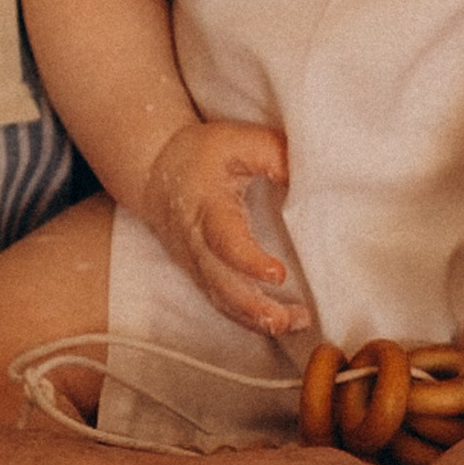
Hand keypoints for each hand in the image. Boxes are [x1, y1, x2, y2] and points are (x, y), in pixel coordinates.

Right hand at [140, 120, 306, 333]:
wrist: (155, 172)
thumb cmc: (202, 156)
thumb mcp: (237, 141)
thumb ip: (273, 154)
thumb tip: (308, 177)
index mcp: (207, 207)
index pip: (225, 239)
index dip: (248, 260)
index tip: (278, 274)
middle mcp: (198, 242)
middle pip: (221, 283)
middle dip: (253, 306)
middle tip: (287, 319)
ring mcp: (197, 263)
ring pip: (222, 300)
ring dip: (255, 319)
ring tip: (293, 324)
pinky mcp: (202, 274)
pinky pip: (223, 303)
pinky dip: (248, 319)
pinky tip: (280, 323)